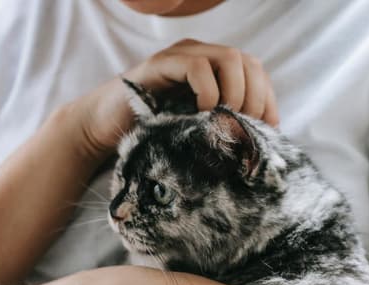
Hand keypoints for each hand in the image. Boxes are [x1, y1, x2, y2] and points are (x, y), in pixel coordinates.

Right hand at [73, 38, 279, 156]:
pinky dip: (208, 91)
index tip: (267, 131)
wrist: (101, 129)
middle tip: (244, 129)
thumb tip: (254, 146)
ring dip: (236, 93)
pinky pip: (197, 66)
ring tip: (224, 120)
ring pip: (230, 58)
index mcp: (212, 69)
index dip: (268, 100)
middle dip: (256, 98)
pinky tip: (201, 114)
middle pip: (248, 62)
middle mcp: (199, 55)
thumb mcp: (192, 130)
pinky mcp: (160, 64)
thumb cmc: (148, 134)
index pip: (255, 73)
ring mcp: (180, 56)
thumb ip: (218, 127)